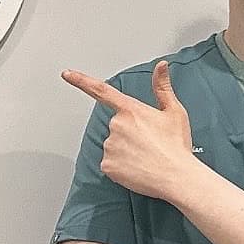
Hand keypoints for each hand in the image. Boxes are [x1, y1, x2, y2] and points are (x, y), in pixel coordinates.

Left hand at [62, 61, 195, 200]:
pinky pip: (111, 164)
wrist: (177, 177)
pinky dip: (122, 167)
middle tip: (149, 144)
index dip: (81, 81)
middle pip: (116, 126)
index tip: (66, 74)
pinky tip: (138, 168)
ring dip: (126, 151)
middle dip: (129, 133)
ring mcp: (110, 146)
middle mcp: (116, 125)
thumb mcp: (174, 112)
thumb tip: (161, 66)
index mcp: (130, 110)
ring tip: (147, 157)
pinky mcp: (107, 165)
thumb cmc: (176, 146)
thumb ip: (162, 87)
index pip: (101, 91)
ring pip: (113, 146)